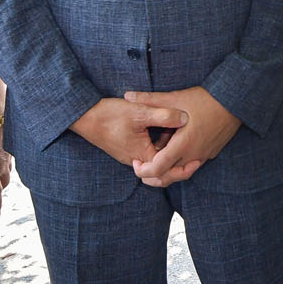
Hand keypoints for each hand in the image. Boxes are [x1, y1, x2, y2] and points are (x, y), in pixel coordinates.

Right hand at [70, 96, 188, 168]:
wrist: (84, 116)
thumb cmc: (109, 115)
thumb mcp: (140, 112)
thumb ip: (164, 115)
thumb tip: (186, 118)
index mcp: (142, 156)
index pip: (167, 171)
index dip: (183, 167)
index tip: (198, 158)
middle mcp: (137, 160)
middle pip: (163, 168)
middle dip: (179, 160)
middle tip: (196, 151)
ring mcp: (132, 155)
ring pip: (157, 158)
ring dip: (169, 150)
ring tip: (182, 135)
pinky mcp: (129, 147)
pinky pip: (149, 151)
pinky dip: (160, 144)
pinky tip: (167, 129)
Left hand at [127, 87, 241, 187]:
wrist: (237, 101)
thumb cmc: (207, 99)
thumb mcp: (177, 98)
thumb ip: (151, 99)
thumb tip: (128, 95)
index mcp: (183, 145)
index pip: (157, 169)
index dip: (142, 170)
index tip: (135, 161)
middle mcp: (193, 155)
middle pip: (167, 178)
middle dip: (150, 176)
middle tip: (140, 164)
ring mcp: (203, 156)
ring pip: (180, 173)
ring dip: (165, 169)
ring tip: (156, 153)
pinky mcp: (210, 153)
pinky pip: (191, 165)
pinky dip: (179, 163)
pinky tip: (174, 146)